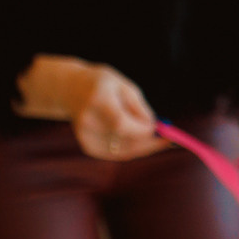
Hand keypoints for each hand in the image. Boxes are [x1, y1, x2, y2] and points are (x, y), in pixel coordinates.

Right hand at [16, 55, 162, 160]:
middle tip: (167, 140)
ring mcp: (85, 136)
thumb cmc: (105, 85)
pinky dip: (132, 149)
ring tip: (154, 136)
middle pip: (123, 141)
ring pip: (123, 151)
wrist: (71, 88)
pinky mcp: (87, 146)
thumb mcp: (126, 88)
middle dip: (149, 143)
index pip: (121, 124)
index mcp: (98, 100)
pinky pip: (117, 154)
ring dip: (143, 147)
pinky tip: (139, 140)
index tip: (161, 130)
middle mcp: (88, 121)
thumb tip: (154, 129)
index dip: (142, 131)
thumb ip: (140, 109)